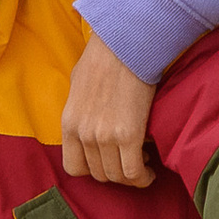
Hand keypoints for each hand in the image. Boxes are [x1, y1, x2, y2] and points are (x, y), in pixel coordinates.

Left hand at [62, 30, 158, 186]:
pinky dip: (142, 177)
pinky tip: (150, 170)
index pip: (73, 168)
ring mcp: (105, 136)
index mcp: (69, 123)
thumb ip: (80, 110)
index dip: (92, 170)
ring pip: (117, 176)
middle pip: (99, 174)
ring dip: (131, 176)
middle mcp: (84, 134)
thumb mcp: (78, 83)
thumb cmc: (105, 55)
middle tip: (129, 162)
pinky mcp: (129, 134)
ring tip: (142, 163)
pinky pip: (133, 172)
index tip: (107, 162)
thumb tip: (88, 119)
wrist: (125, 42)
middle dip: (115, 173)